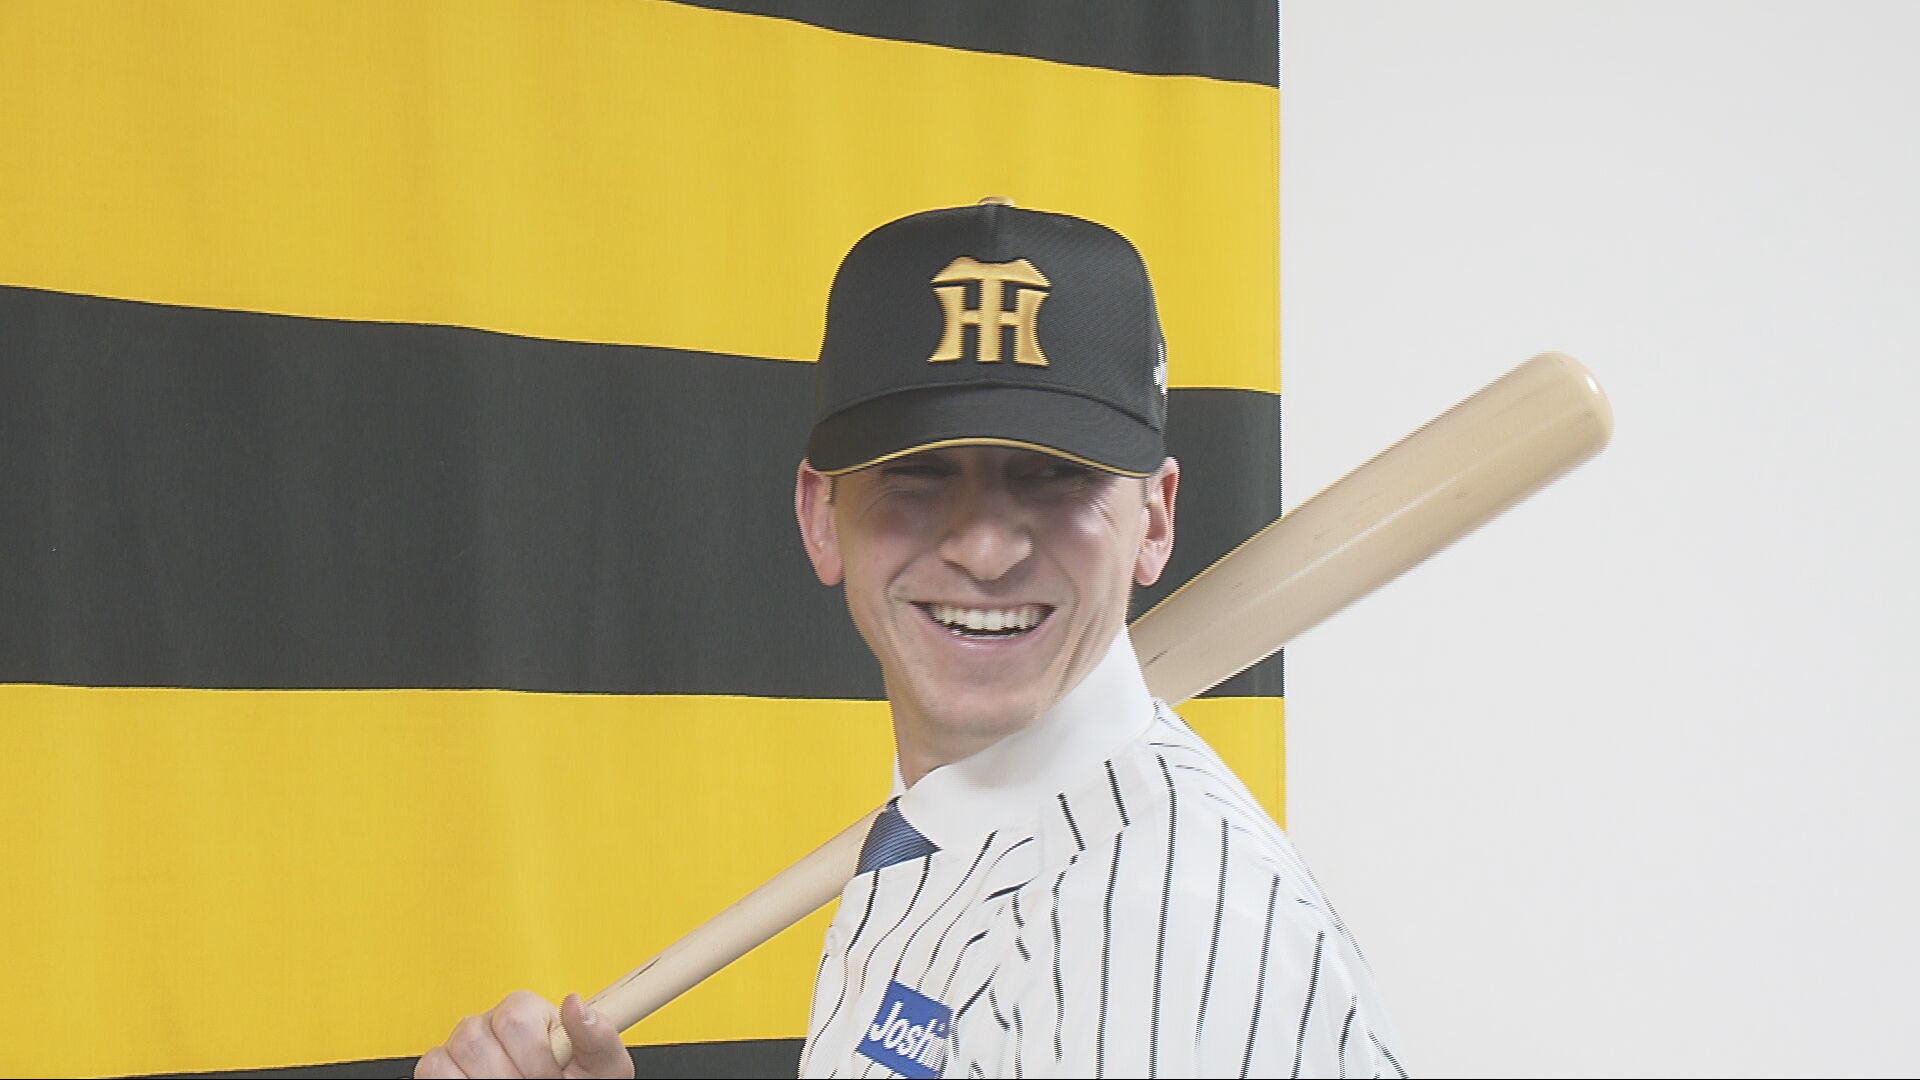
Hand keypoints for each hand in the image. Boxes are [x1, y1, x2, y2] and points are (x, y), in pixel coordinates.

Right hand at [414, 990, 633, 1078]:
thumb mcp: (602, 1065)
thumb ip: (597, 1036)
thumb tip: (575, 1002)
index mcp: (527, 1010)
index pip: (514, 1021)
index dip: (535, 1060)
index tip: (552, 1077)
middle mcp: (489, 1022)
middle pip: (478, 1042)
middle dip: (511, 1076)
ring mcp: (461, 1045)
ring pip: (450, 1056)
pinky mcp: (441, 1067)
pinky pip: (432, 1071)